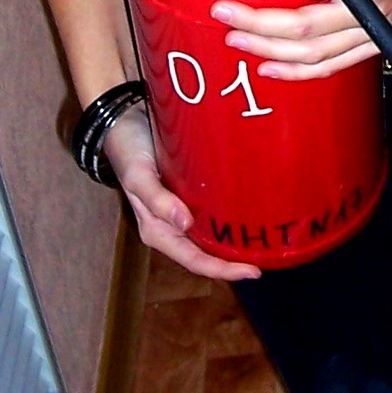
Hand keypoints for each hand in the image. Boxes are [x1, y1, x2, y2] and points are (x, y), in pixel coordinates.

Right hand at [102, 103, 261, 279]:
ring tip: (264, 241)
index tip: (252, 272)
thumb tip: (184, 223)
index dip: (222, 270)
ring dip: (232, 242)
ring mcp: (180, 210)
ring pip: (210, 235)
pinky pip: (211, 212)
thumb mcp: (137, 175)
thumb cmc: (128, 150)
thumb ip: (157, 199)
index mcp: (157, 230)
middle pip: (205, 253)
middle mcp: (170, 225)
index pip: (194, 259)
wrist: (123, 120)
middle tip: (267, 259)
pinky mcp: (188, 192)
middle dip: (233, 260)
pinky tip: (249, 212)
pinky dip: (228, 216)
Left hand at [210, 0, 391, 80]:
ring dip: (270, 50)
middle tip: (221, 11)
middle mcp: (371, 10)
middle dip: (258, 22)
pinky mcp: (369, 40)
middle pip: (305, 29)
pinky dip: (298, 72)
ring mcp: (370, 30)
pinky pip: (332, 64)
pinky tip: (269, 67)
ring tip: (234, 37)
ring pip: (314, 54)